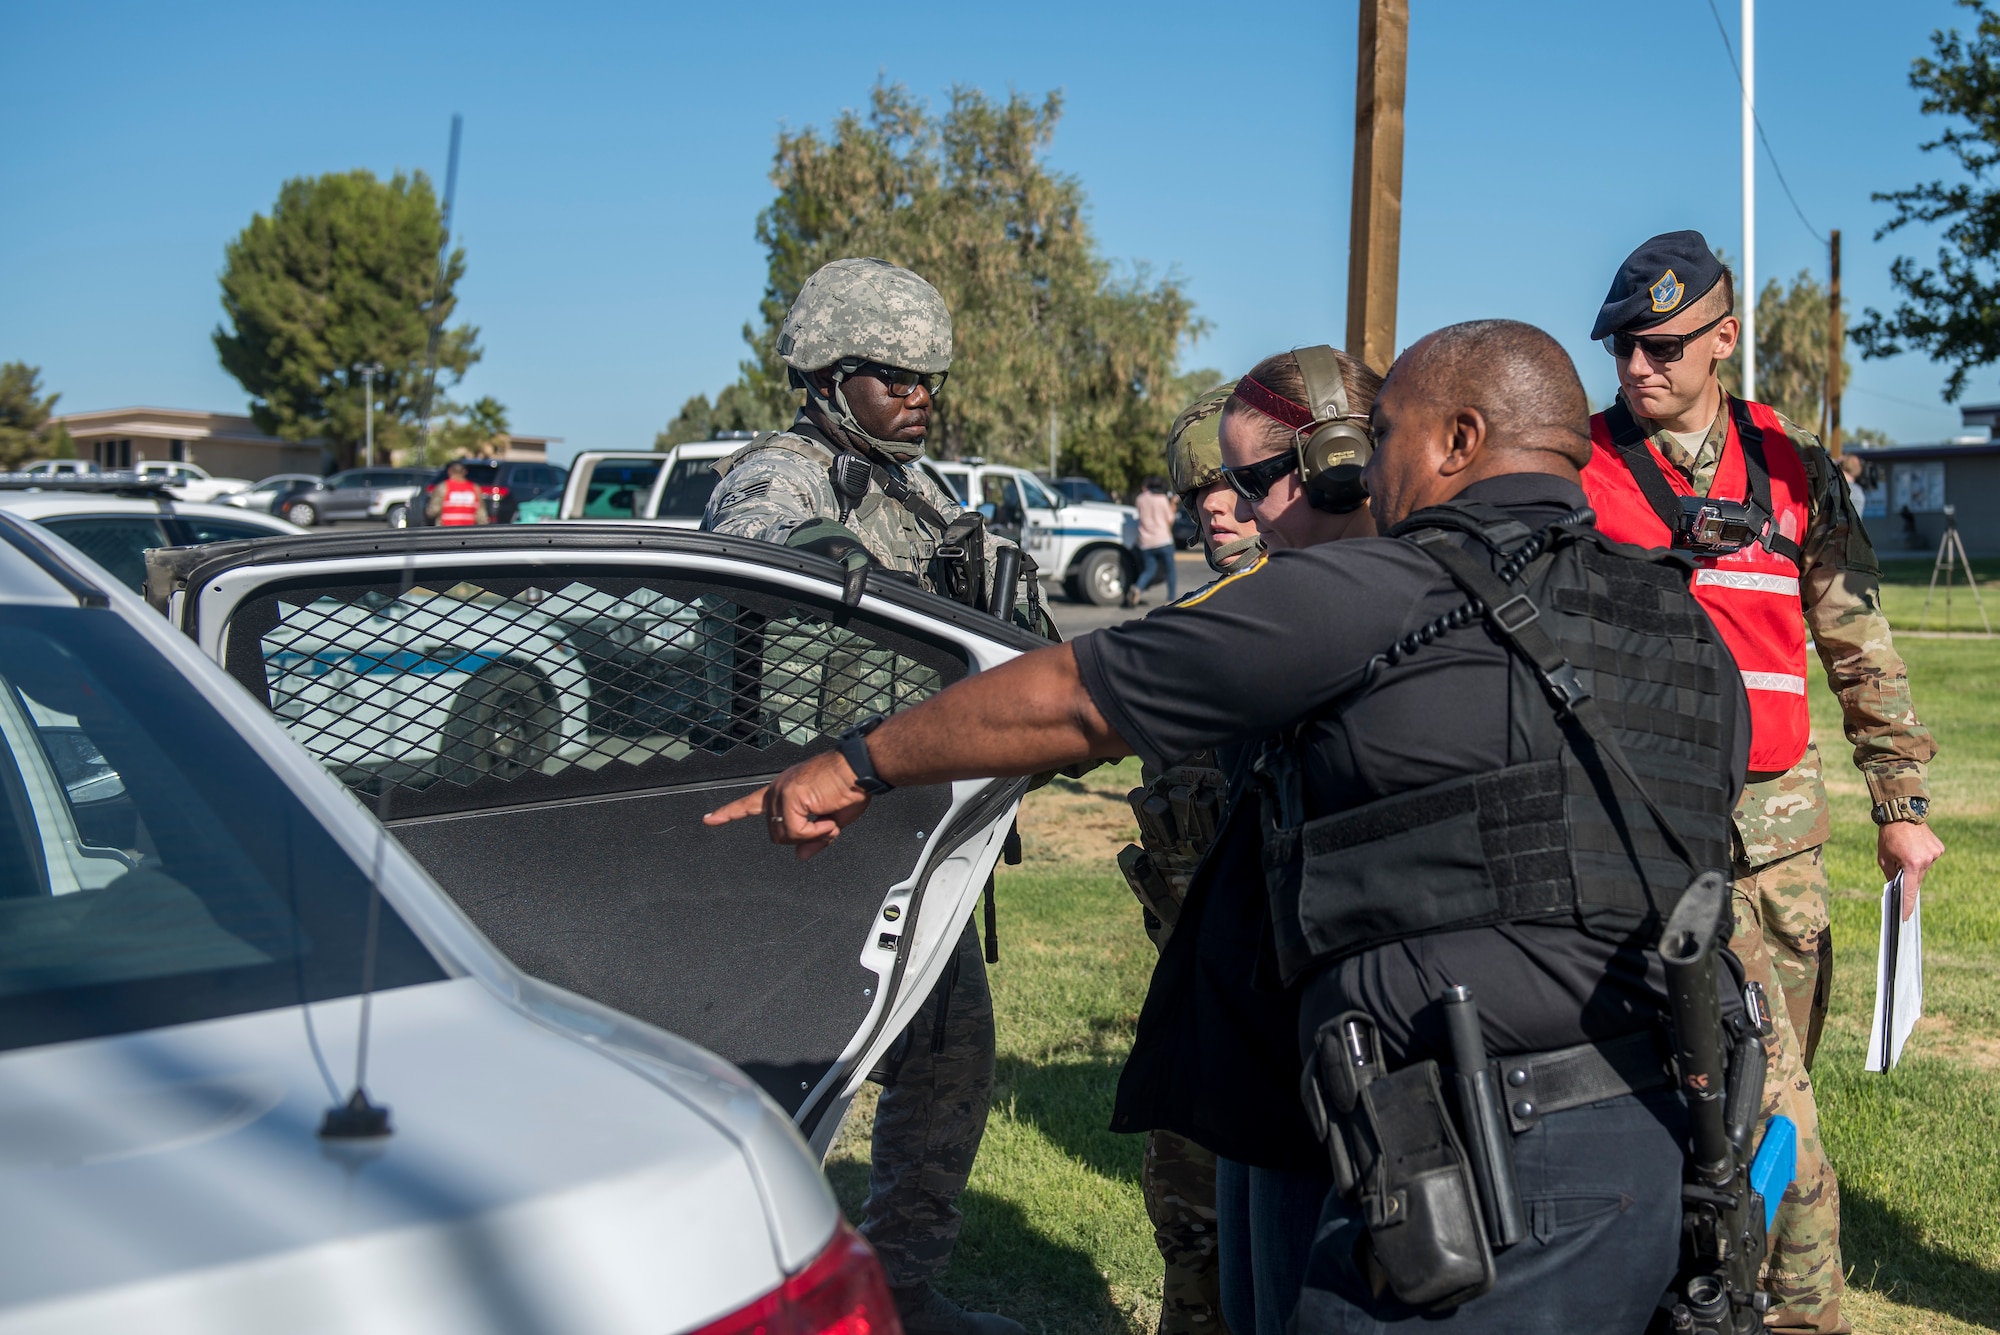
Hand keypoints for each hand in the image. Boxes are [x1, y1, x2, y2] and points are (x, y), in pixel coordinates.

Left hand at [702, 750, 871, 860]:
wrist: (861, 768)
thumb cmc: (850, 786)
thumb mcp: (831, 820)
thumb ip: (813, 838)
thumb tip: (801, 856)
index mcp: (785, 790)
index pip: (750, 803)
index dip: (729, 813)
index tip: (709, 820)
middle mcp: (778, 789)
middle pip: (776, 833)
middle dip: (802, 837)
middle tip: (827, 826)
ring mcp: (781, 792)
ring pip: (784, 836)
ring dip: (811, 836)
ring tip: (829, 820)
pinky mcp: (790, 797)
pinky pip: (795, 832)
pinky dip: (816, 833)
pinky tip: (828, 820)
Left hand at [1878, 819, 1943, 918]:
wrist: (1902, 813)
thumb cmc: (1889, 836)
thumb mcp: (1883, 857)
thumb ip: (1890, 874)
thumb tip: (1896, 886)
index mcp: (1911, 864)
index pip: (1909, 890)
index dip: (1907, 905)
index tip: (1906, 917)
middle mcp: (1926, 861)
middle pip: (1916, 880)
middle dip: (1908, 879)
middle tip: (1899, 869)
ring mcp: (1935, 854)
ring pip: (1923, 869)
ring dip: (1915, 867)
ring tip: (1906, 853)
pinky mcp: (1939, 848)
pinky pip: (1929, 859)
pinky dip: (1921, 857)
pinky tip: (1914, 847)